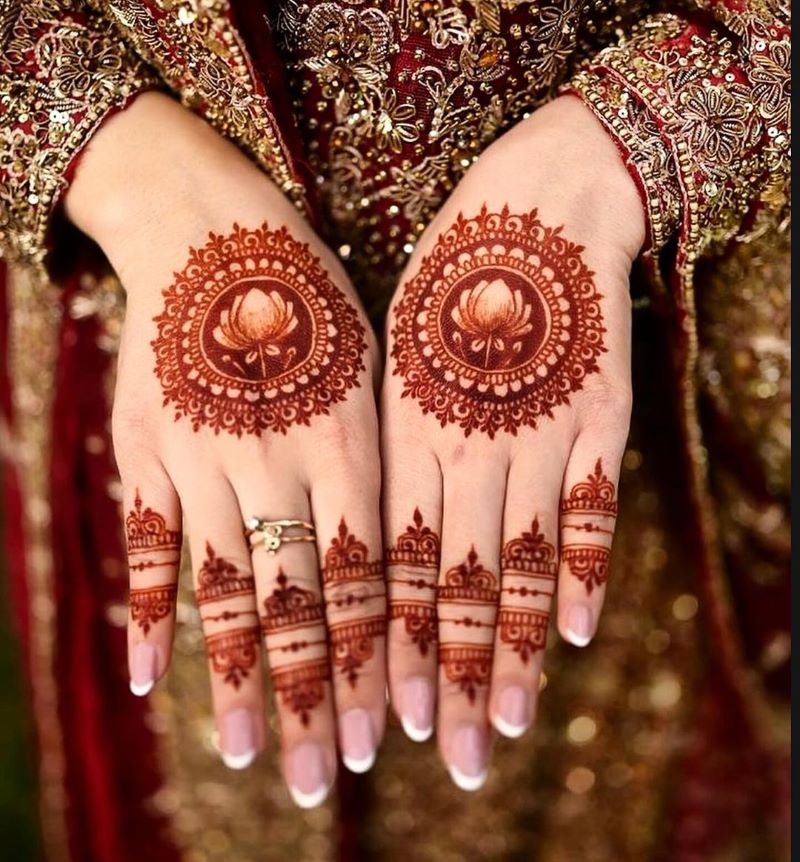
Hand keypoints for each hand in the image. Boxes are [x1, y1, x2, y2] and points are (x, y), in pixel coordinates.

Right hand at [67, 94, 384, 805]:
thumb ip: (377, 456)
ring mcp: (205, 456)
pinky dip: (148, 611)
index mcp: (349, 438)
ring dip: (240, 677)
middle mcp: (279, 459)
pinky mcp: (147, 447)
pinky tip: (149, 677)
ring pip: (228, 589)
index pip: (366, 576)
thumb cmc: (311, 293)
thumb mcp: (368, 363)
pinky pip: (148, 541)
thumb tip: (397, 550)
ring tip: (251, 754)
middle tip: (323, 780)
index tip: (390, 733)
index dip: (376, 659)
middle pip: (301, 600)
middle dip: (318, 695)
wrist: (215, 225)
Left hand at [382, 96, 644, 787]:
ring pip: (520, 563)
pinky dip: (583, 573)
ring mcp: (537, 434)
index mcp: (404, 430)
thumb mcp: (388, 348)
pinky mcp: (598, 417)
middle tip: (451, 759)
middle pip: (453, 583)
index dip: (392, 645)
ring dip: (510, 650)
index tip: (388, 718)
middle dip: (448, 675)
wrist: (536, 201)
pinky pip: (591, 509)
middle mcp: (467, 445)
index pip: (391, 564)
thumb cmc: (444, 274)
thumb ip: (388, 438)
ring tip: (507, 725)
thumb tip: (377, 523)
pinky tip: (573, 635)